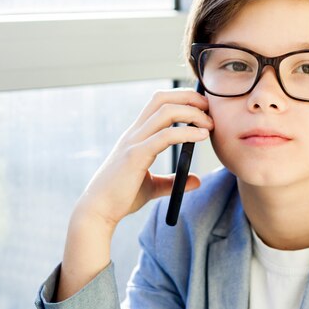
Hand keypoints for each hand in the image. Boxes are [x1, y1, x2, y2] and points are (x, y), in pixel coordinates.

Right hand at [57, 88, 212, 299]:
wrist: (99, 211)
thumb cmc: (121, 197)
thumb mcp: (152, 186)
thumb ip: (173, 181)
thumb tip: (196, 180)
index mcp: (137, 135)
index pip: (158, 103)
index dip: (181, 99)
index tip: (203, 109)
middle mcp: (134, 133)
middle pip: (162, 99)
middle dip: (188, 97)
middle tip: (209, 108)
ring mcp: (134, 142)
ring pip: (165, 112)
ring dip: (192, 112)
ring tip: (209, 124)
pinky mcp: (135, 156)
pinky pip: (165, 136)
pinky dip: (187, 133)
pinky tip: (201, 137)